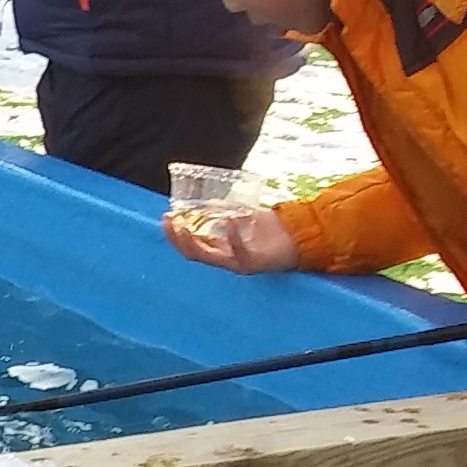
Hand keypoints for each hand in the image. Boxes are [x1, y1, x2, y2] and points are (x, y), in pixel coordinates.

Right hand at [164, 203, 297, 271]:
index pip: (191, 246)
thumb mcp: (244, 216)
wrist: (299, 236)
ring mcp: (239, 263)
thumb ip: (226, 212)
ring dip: (194, 243)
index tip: (166, 217)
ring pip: (209, 258)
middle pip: (193, 254)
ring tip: (185, 228)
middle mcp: (226, 259)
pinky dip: (233, 237)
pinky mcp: (254, 263)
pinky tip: (230, 221)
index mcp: (222, 249)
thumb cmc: (272, 230)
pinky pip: (239, 253)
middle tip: (169, 222)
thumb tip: (208, 202)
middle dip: (178, 239)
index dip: (176, 234)